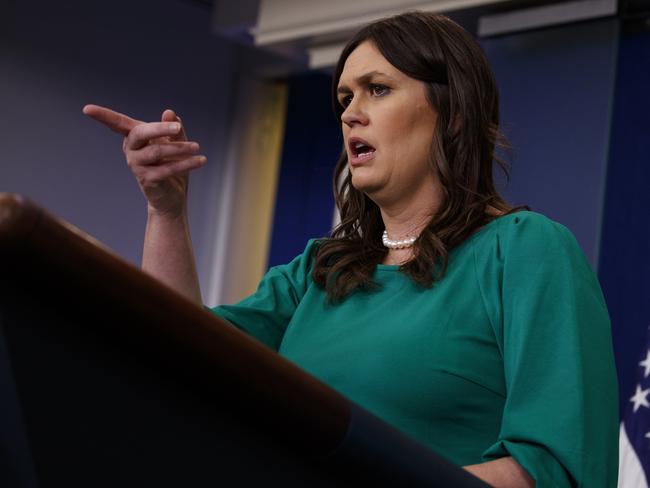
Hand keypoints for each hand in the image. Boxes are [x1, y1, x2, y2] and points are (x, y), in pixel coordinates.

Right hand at [82, 104, 205, 216]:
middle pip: (140, 133)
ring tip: (197, 147)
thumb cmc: (172, 165)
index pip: (117, 124)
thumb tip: (170, 113)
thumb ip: (174, 129)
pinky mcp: (147, 180)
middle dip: (159, 128)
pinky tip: (201, 160)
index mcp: (135, 138)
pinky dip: (185, 164)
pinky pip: (166, 168)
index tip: (86, 109)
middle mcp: (131, 150)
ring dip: (179, 149)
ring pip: (157, 151)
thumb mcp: (176, 143)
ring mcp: (137, 166)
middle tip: (178, 128)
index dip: (103, 116)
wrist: (173, 196)